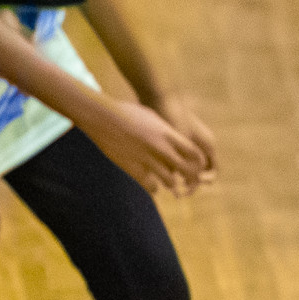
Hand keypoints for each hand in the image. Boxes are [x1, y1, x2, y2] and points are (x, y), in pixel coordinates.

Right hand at [83, 98, 208, 195]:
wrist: (100, 115)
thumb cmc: (125, 112)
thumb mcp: (152, 117)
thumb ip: (166, 130)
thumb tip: (176, 138)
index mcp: (168, 134)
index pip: (195, 153)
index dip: (197, 163)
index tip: (194, 166)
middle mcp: (160, 148)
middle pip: (187, 170)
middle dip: (190, 178)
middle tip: (187, 182)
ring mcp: (146, 159)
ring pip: (170, 181)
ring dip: (170, 183)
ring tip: (168, 183)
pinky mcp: (132, 168)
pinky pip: (150, 186)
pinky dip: (153, 188)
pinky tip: (152, 185)